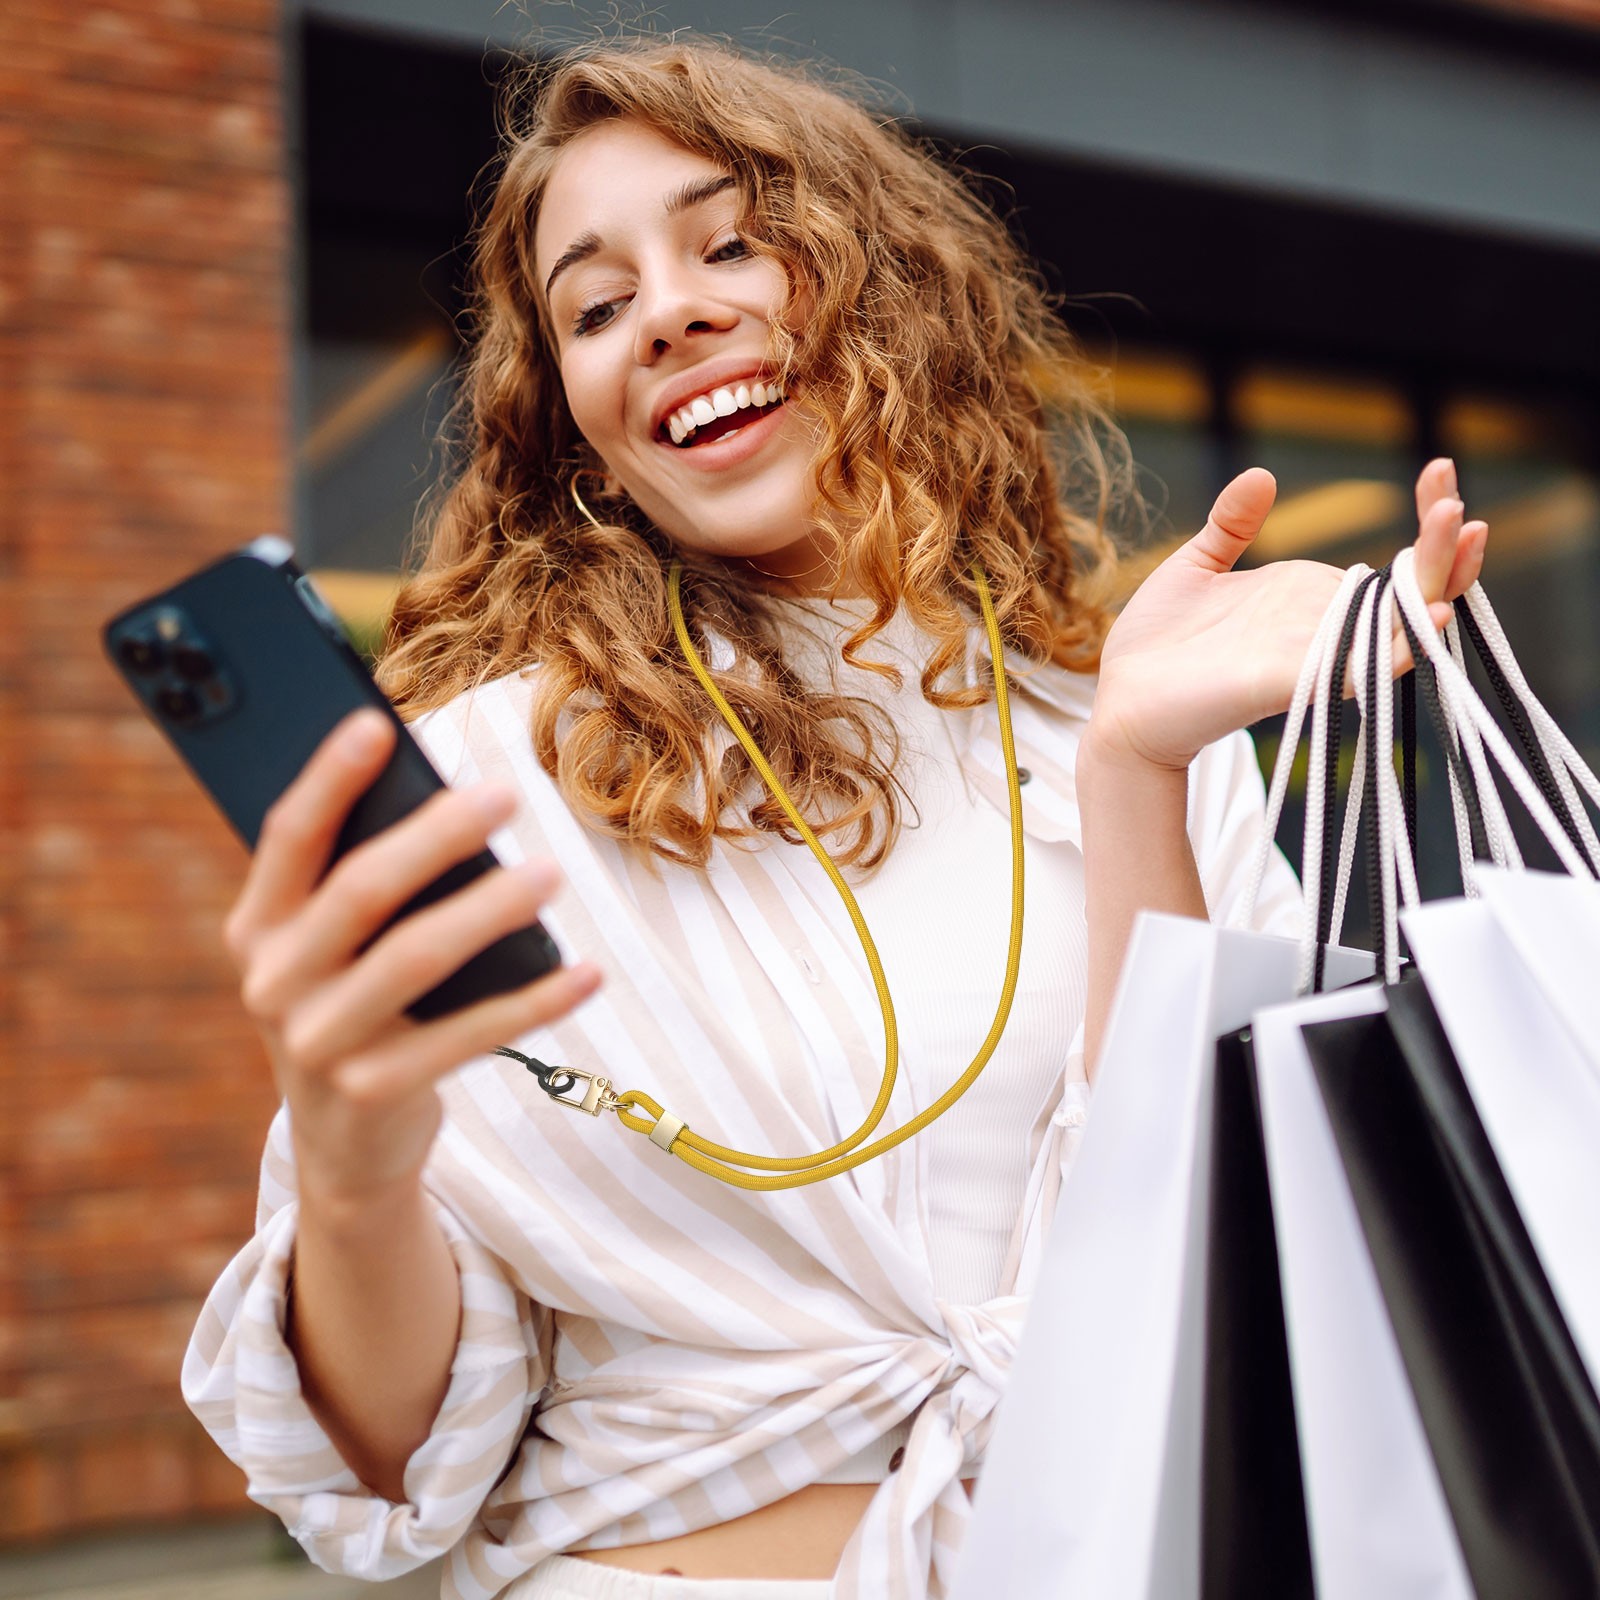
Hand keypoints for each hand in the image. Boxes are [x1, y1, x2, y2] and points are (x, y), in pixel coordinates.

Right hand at [222, 710, 601, 1212]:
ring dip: (490, 909)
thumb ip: (360, 887)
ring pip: (415, 957)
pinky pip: (469, 1035)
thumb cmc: (353, 1008)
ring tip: (552, 873)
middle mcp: (274, 982)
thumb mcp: (330, 952)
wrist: (344, 1143)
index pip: (288, 837)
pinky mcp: (375, 1091)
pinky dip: (534, 1000)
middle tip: (506, 793)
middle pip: (360, 891)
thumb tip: (452, 805)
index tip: (376, 723)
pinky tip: (585, 971)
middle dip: (435, 835)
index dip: (329, 779)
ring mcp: (320, 1043)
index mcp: (258, 928)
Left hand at [1088, 458, 1487, 772]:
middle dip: (1444, 546)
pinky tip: (1433, 614)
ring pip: (1397, 624)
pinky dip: (1398, 646)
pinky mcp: (1286, 683)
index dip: (1424, 519)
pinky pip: (1357, 668)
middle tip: (1459, 499)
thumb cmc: (1155, 645)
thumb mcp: (1194, 567)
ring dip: (1436, 581)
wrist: (1119, 702)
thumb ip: (1232, 525)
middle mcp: (1319, 627)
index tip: (1440, 470)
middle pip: (1408, 589)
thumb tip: (1262, 475)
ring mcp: (1308, 656)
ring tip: (1463, 528)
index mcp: (1306, 597)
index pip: (1388, 562)